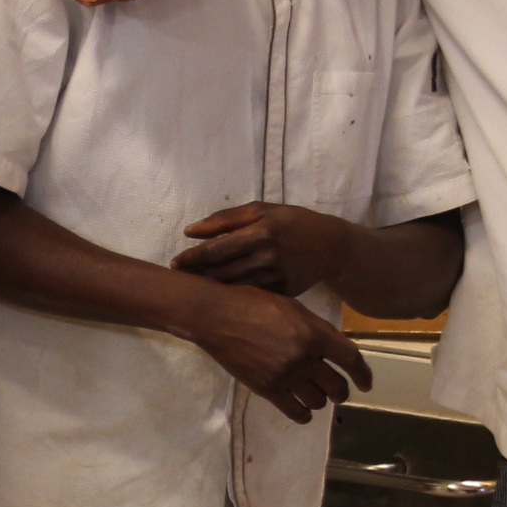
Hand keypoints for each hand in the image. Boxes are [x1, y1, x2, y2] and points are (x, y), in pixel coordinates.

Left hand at [174, 202, 350, 298]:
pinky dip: (232, 296)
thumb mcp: (262, 210)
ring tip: (193, 287)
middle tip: (178, 278)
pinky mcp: (282, 293)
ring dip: (210, 288)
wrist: (331, 247)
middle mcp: (266, 256)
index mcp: (260, 231)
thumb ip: (225, 219)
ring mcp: (275, 278)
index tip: (175, 263)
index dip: (192, 258)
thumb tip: (190, 231)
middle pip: (221, 272)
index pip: (215, 249)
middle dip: (196, 276)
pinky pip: (250, 297)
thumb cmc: (292, 222)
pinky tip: (220, 296)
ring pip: (233, 288)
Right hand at [179, 283, 372, 422]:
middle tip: (338, 392)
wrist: (216, 315)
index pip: (350, 358)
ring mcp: (284, 375)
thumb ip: (314, 328)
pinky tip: (303, 410)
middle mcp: (303, 356)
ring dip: (321, 401)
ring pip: (317, 401)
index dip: (363, 374)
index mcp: (313, 332)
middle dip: (341, 392)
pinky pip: (294, 411)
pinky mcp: (266, 388)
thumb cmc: (253, 302)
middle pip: (336, 385)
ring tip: (316, 396)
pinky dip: (303, 414)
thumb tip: (331, 348)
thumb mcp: (291, 307)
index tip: (367, 384)